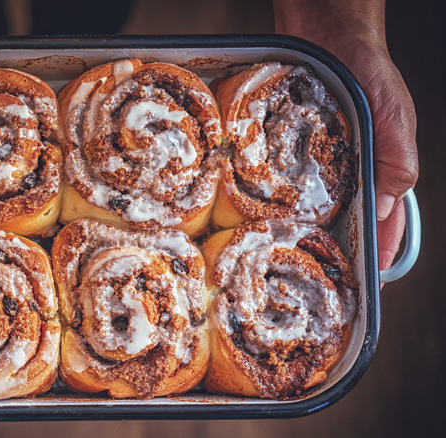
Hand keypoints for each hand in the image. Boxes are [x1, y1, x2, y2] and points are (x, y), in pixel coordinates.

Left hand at [273, 0, 418, 271]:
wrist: (326, 25)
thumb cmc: (367, 65)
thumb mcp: (393, 113)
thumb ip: (395, 159)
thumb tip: (382, 209)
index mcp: (381, 164)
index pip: (385, 219)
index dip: (377, 250)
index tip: (366, 282)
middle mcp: (347, 165)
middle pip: (344, 219)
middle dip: (336, 248)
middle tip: (319, 278)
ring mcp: (315, 156)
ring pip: (309, 204)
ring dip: (302, 228)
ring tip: (287, 255)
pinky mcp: (285, 143)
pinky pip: (278, 175)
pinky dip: (272, 195)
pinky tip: (260, 212)